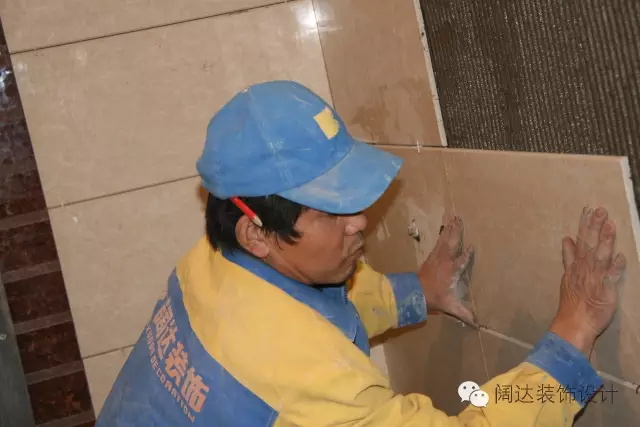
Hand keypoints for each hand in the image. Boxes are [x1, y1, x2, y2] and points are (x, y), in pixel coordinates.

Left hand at [418, 215, 476, 325]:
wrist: (414, 292)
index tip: (472, 247)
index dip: (466, 255)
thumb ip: (464, 313)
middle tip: (459, 219)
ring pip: (445, 240)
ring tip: (454, 218)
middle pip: (451, 244)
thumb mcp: (449, 306)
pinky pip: (439, 243)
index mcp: (451, 272)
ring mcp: (437, 258)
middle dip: (456, 232)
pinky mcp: (432, 257)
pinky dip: (443, 235)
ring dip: (450, 229)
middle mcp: (444, 261)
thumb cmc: (433, 298)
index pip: (461, 261)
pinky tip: (445, 229)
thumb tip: (477, 324)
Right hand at [549, 206, 625, 356]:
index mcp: (576, 265)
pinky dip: (614, 268)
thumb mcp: (567, 276)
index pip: (581, 241)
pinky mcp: (604, 292)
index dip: (585, 225)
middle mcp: (584, 269)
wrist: (574, 323)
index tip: (588, 209)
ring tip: (610, 226)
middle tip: (600, 210)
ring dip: (604, 242)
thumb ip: (569, 257)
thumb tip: (567, 239)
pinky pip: (610, 278)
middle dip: (594, 227)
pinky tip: (621, 257)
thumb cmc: (573, 302)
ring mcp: (594, 280)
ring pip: (599, 257)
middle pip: (589, 245)